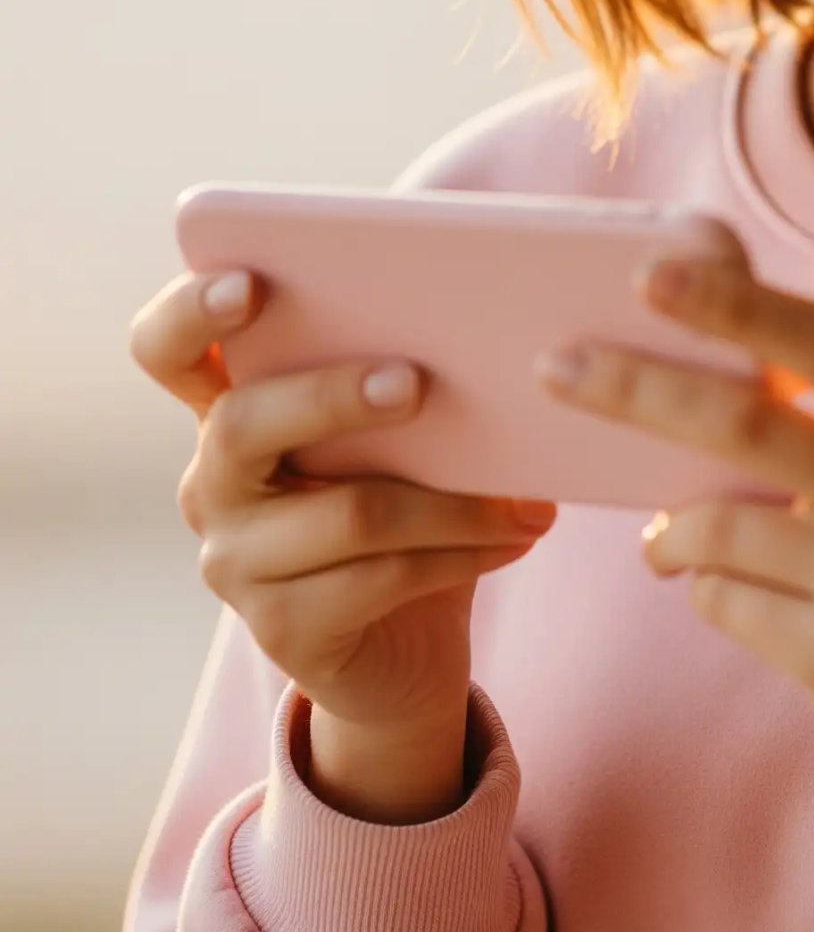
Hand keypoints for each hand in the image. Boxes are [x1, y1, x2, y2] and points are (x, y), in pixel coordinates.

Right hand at [127, 266, 559, 733]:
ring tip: (527, 497)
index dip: (190, 312)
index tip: (248, 285)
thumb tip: (475, 303)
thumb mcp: (395, 433)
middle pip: (245, 422)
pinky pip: (381, 578)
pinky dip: (462, 553)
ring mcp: (235, 562)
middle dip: (333, 395)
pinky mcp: (281, 629)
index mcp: (229, 410)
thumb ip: (398, 367)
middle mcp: (212, 483)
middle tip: (418, 382)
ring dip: (452, 502)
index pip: (167, 349)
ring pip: (348, 512)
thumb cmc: (402, 501)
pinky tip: (515, 537)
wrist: (407, 646)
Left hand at [538, 250, 813, 820]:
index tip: (652, 275)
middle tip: (558, 368)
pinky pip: (725, 600)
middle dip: (638, 389)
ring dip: (666, 526)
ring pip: (717, 525)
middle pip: (748, 422)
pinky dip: (701, 585)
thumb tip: (775, 290)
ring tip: (662, 535)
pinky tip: (720, 589)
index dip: (736, 307)